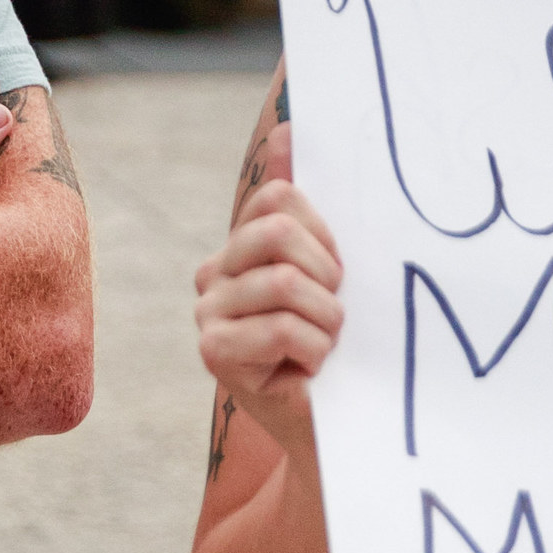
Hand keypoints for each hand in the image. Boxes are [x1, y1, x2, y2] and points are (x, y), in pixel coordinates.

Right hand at [194, 143, 341, 466]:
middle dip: (328, 275)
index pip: (278, 200)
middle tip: (337, 315)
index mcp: (240, 247)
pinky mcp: (214, 354)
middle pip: (278, 233)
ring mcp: (209, 314)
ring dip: (327, 320)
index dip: (325, 235)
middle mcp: (213, 275)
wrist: (340, 426)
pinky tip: (313, 370)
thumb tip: (288, 126)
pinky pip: (280, 327)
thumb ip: (309, 206)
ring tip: (328, 346)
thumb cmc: (344, 346)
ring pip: (284, 282)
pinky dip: (315, 349)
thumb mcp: (335, 269)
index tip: (340, 274)